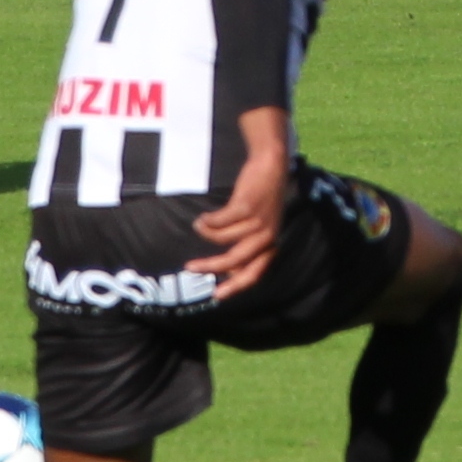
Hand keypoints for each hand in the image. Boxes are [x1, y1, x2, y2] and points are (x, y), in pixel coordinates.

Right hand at [190, 142, 289, 294]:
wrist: (271, 166)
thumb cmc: (262, 198)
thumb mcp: (261, 227)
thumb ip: (249, 247)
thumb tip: (230, 271)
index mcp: (270, 244)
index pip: (254, 274)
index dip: (235, 286)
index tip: (217, 295)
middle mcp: (266, 236)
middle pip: (234, 261)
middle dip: (210, 266)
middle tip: (190, 267)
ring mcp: (257, 222)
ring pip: (221, 238)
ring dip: (205, 233)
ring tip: (199, 225)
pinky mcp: (245, 207)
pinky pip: (218, 221)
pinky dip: (207, 221)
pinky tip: (203, 218)